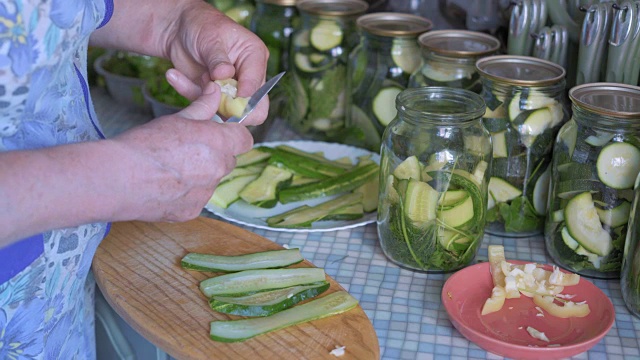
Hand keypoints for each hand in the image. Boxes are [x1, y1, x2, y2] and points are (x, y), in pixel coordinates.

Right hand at [106, 82, 253, 222]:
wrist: (118, 179)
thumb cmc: (144, 145)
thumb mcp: (176, 119)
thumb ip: (202, 108)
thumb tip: (215, 92)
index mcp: (218, 143)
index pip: (245, 139)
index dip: (234, 135)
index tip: (221, 132)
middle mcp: (218, 170)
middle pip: (229, 160)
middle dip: (216, 154)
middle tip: (190, 148)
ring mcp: (206, 193)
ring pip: (212, 181)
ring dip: (200, 175)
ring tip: (171, 167)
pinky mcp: (193, 211)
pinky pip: (196, 199)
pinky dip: (186, 193)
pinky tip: (164, 185)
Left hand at [163, 1, 269, 125]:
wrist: (179, 31)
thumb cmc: (201, 26)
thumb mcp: (210, 39)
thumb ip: (218, 59)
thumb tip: (225, 74)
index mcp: (255, 58)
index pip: (257, 85)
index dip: (245, 95)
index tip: (230, 96)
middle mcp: (247, 76)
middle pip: (252, 108)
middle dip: (231, 108)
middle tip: (211, 96)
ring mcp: (231, 90)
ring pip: (226, 111)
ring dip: (205, 98)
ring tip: (195, 74)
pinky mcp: (214, 97)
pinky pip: (204, 106)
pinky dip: (187, 93)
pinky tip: (174, 75)